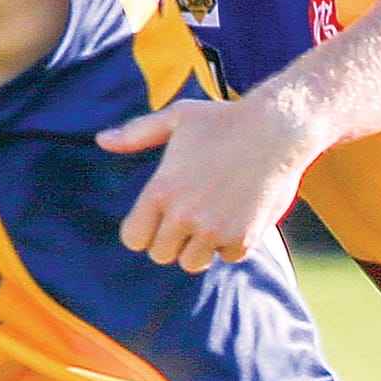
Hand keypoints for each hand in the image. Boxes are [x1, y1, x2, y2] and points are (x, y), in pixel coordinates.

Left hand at [97, 94, 313, 270]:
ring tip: (214, 215)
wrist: (279, 128)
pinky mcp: (243, 238)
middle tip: (191, 214)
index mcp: (160, 191)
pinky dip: (233, 243)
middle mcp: (183, 215)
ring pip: (192, 262)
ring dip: (201, 246)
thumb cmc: (224, 119)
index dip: (144, 231)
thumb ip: (136, 134)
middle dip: (172, 239)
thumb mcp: (177, 118)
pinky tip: (239, 214)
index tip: (159, 219)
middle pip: (161, 255)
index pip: (133, 239)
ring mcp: (214, 230)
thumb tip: (101, 140)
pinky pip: (227, 257)